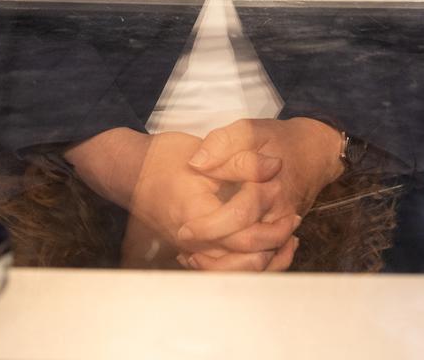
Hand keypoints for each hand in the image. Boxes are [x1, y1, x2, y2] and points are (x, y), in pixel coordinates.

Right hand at [65, 127, 289, 270]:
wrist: (131, 171)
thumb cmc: (163, 158)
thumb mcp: (204, 152)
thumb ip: (241, 161)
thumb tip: (275, 165)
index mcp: (196, 215)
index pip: (243, 224)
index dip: (266, 204)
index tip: (279, 183)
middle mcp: (194, 241)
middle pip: (245, 256)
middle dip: (274, 236)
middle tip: (292, 216)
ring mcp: (193, 250)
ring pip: (238, 271)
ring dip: (267, 258)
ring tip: (287, 238)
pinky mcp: (194, 252)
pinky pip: (227, 270)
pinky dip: (250, 264)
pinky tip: (266, 250)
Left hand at [182, 117, 344, 270]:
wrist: (314, 153)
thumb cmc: (278, 140)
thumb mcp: (249, 130)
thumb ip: (221, 144)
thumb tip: (197, 163)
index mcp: (268, 185)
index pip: (238, 215)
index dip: (209, 227)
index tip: (184, 229)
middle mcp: (279, 212)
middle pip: (248, 245)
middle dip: (215, 254)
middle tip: (187, 250)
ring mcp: (284, 227)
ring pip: (259, 262)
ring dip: (228, 267)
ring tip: (198, 259)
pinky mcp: (284, 236)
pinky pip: (268, 263)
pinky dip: (245, 269)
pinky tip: (220, 262)